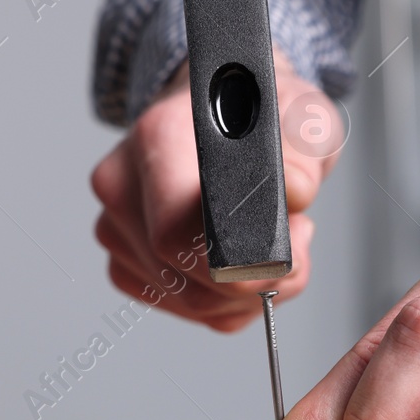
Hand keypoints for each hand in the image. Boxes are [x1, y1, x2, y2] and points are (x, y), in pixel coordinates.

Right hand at [91, 48, 343, 330]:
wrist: (227, 109)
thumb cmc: (258, 112)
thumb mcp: (301, 115)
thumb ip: (302, 153)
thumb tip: (296, 191)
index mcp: (157, 138)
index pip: (176, 229)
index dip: (238, 261)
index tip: (287, 251)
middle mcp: (122, 184)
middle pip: (184, 276)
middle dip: (255, 278)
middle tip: (297, 237)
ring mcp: (117, 227)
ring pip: (190, 301)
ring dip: (249, 292)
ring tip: (273, 242)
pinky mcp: (126, 261)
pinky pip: (187, 309)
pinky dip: (230, 301)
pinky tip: (246, 262)